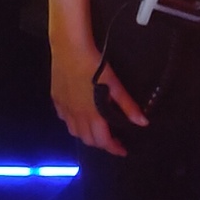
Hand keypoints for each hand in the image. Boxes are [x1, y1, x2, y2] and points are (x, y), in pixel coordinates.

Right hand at [51, 35, 144, 156]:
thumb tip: (143, 122)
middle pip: (87, 140)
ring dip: (86, 135)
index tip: (122, 150)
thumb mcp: (114, 85)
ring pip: (74, 131)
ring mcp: (64, 107)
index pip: (103, 141)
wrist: (69, 49)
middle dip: (101, 143)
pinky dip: (73, 122)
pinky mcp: (56, 98)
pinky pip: (64, 118)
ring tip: (96, 129)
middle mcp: (76, 115)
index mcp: (93, 114)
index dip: (114, 148)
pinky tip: (79, 114)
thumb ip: (127, 106)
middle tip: (112, 139)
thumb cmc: (94, 66)